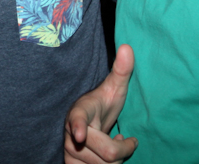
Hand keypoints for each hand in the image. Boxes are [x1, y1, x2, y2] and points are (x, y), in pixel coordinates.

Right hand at [64, 44, 136, 162]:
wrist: (85, 125)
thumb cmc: (101, 106)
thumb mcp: (113, 88)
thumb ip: (121, 70)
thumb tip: (128, 46)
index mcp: (79, 112)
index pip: (77, 120)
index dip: (79, 127)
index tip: (80, 134)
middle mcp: (71, 135)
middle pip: (108, 153)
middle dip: (123, 150)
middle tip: (125, 140)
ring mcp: (70, 152)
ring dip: (116, 160)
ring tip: (113, 145)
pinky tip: (106, 158)